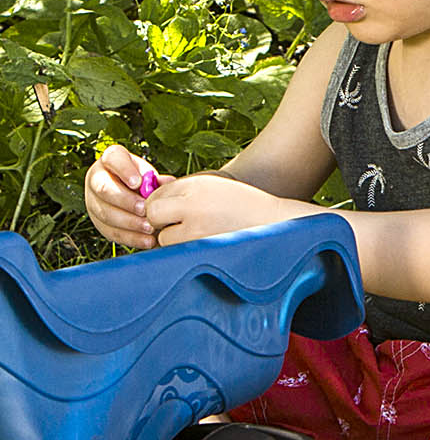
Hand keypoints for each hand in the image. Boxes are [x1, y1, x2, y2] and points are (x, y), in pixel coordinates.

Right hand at [85, 144, 158, 248]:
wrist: (133, 194)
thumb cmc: (144, 180)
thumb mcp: (150, 174)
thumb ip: (156, 179)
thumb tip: (167, 183)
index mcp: (111, 159)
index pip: (113, 158)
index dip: (124, 170)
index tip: (138, 183)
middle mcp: (97, 178)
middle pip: (104, 189)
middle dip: (126, 201)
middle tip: (145, 210)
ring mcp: (93, 201)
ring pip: (105, 213)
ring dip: (129, 223)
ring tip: (149, 228)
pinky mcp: (98, 221)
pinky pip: (111, 231)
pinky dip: (130, 238)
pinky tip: (147, 240)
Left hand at [141, 172, 291, 244]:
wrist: (273, 223)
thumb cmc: (239, 203)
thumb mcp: (209, 185)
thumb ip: (176, 191)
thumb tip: (145, 200)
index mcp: (196, 187)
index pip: (155, 198)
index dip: (159, 204)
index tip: (173, 208)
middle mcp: (194, 208)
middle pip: (153, 217)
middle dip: (161, 221)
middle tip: (180, 221)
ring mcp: (198, 233)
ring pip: (164, 239)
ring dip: (173, 238)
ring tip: (198, 232)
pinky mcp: (205, 252)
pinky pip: (179, 254)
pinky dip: (185, 250)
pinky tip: (203, 242)